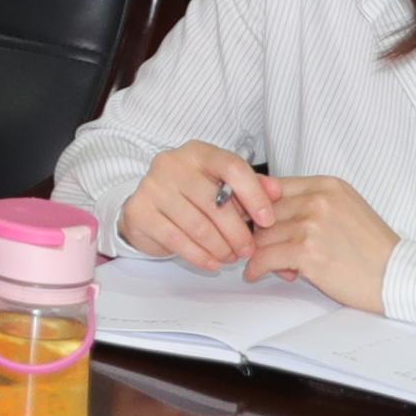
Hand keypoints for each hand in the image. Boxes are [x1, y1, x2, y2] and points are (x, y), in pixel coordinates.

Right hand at [119, 142, 274, 270]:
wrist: (146, 206)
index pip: (232, 168)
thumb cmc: (192, 195)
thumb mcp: (222, 184)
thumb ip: (252, 186)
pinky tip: (213, 263)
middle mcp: (171, 164)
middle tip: (249, 250)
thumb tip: (277, 192)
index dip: (255, 196)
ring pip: (197, 226)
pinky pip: (177, 240)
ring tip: (231, 257)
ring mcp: (152, 187)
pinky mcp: (139, 212)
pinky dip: (200, 256)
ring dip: (221, 248)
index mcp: (198, 152)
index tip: (267, 221)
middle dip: (238, 233)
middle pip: (215, 203)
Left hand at [241, 171, 396, 310]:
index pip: (271, 188)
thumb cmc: (371, 249)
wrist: (397, 277)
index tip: (252, 224)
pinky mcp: (307, 252)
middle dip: (259, 234)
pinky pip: (264, 257)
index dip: (256, 208)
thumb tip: (260, 207)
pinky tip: (257, 274)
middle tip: (266, 250)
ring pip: (261, 236)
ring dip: (261, 253)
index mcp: (327, 185)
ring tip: (277, 265)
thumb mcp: (343, 210)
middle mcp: (318, 200)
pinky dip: (256, 268)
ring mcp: (312, 225)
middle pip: (262, 213)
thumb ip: (307, 202)